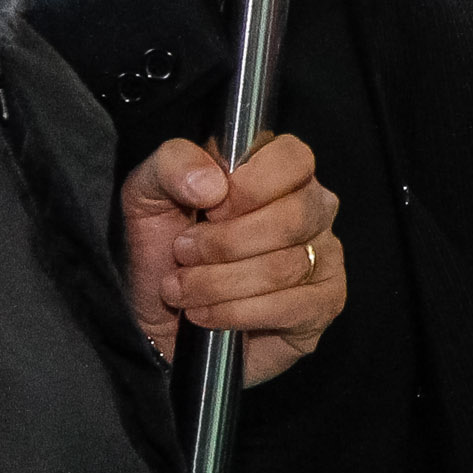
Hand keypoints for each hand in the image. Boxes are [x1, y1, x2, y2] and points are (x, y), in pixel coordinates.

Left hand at [119, 133, 344, 384]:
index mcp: (278, 169)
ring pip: (285, 266)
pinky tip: (207, 313)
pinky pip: (291, 307)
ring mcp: (324, 256)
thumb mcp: (148, 192)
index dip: (251, 186)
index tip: (210, 208)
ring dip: (219, 282)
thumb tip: (212, 184)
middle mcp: (313, 207)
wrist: (157, 315)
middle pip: (294, 216)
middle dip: (225, 243)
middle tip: (183, 252)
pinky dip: (236, 312)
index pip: (294, 158)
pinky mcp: (324, 302)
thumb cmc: (163, 248)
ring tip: (183, 288)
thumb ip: (172, 165)